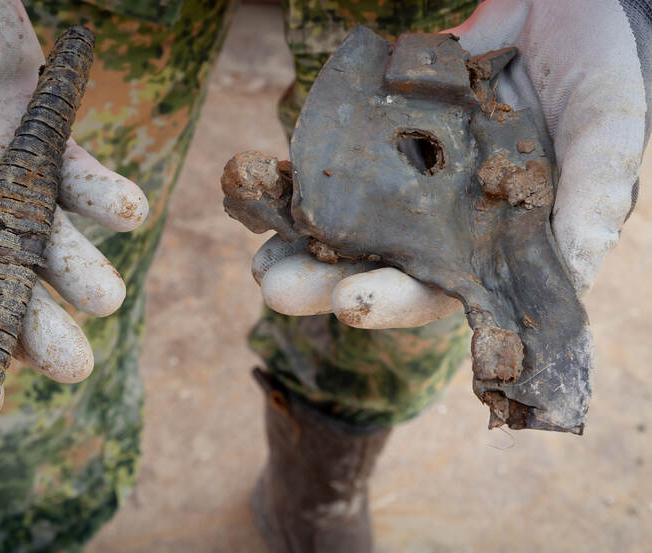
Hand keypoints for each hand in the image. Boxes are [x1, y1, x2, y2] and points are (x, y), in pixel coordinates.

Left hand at [253, 0, 645, 327]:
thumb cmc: (604, 63)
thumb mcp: (608, 124)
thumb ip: (594, 192)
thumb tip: (576, 267)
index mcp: (498, 230)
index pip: (445, 285)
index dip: (399, 300)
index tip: (351, 306)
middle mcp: (449, 211)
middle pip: (382, 261)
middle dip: (328, 280)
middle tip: (278, 288)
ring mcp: (414, 170)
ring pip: (350, 219)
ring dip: (303, 240)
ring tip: (261, 260)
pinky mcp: (386, 126)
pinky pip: (338, 156)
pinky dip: (303, 175)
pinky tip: (266, 186)